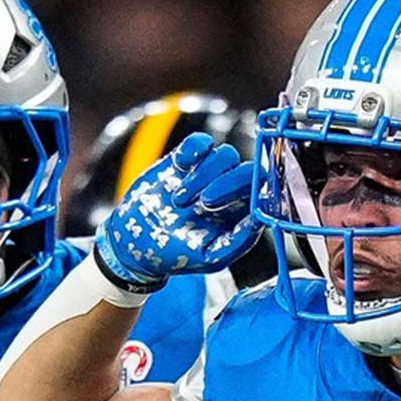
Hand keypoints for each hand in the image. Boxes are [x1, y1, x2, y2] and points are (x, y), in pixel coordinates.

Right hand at [93, 133, 258, 290]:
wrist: (137, 243)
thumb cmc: (178, 253)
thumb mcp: (210, 258)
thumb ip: (238, 241)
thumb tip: (259, 221)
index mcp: (241, 212)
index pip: (262, 191)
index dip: (254, 192)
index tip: (239, 203)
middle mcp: (229, 190)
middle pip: (246, 170)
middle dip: (227, 184)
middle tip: (204, 203)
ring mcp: (208, 173)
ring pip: (224, 155)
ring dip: (202, 176)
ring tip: (180, 200)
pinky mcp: (185, 160)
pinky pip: (200, 142)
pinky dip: (194, 149)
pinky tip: (181, 166)